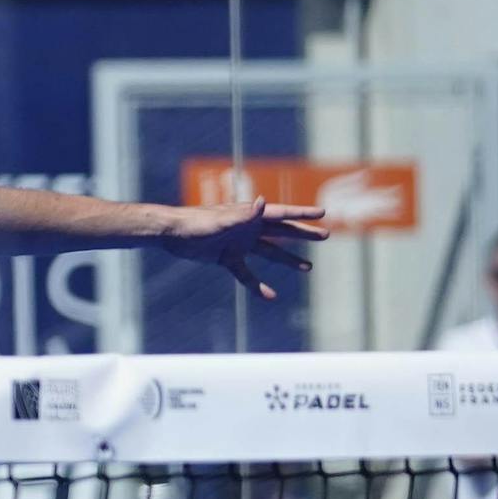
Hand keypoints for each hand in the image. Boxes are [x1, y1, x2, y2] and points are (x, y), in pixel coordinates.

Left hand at [157, 201, 325, 299]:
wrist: (171, 234)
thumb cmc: (195, 222)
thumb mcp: (221, 221)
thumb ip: (243, 215)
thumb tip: (263, 202)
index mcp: (249, 215)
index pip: (281, 214)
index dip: (302, 214)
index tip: (323, 213)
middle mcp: (248, 228)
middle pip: (282, 231)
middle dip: (303, 234)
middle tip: (326, 236)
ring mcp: (239, 243)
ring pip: (269, 252)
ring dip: (288, 259)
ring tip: (308, 267)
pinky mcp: (227, 257)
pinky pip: (246, 274)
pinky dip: (257, 285)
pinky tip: (271, 296)